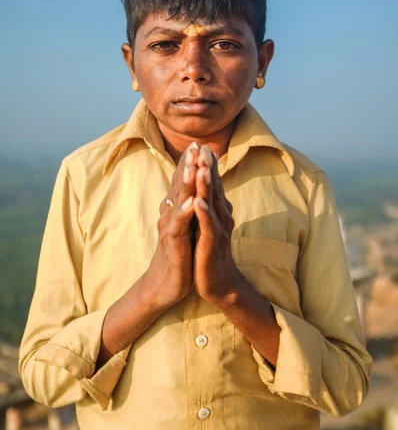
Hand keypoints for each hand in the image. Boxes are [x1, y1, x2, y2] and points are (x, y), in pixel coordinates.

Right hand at [144, 142, 198, 309]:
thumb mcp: (185, 229)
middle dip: (188, 165)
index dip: (190, 164)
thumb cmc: (178, 255)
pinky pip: (178, 226)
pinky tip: (191, 203)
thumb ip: (187, 209)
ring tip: (192, 165)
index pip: (183, 183)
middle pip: (179, 186)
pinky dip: (184, 213)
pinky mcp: (172, 244)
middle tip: (195, 144)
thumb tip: (194, 192)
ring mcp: (170, 229)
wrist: (164, 285)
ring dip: (184, 183)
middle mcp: (170, 215)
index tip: (199, 144)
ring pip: (177, 202)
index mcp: (176, 211)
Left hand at [192, 145, 241, 303]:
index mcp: (216, 212)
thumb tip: (207, 190)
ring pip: (212, 204)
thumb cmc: (211, 254)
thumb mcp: (208, 226)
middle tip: (203, 147)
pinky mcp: (211, 245)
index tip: (200, 145)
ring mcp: (217, 230)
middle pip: (213, 188)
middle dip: (208, 167)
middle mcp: (220, 217)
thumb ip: (209, 207)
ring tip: (202, 167)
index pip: (211, 184)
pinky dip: (203, 213)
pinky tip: (197, 201)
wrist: (220, 284)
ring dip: (207, 185)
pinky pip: (208, 227)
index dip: (206, 165)